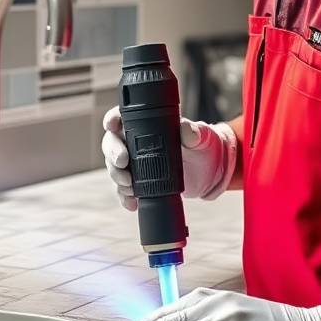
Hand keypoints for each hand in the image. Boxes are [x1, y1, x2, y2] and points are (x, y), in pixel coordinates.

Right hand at [101, 106, 237, 210]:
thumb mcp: (201, 138)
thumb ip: (194, 133)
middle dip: (112, 153)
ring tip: (129, 184)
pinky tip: (132, 202)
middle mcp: (135, 142)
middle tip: (122, 162)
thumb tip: (187, 129)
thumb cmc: (202, 147)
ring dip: (117, 176)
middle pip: (112, 143)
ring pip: (114, 167)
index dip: (112, 119)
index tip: (112, 126)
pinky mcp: (138, 182)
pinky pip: (124, 189)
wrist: (208, 173)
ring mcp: (135, 163)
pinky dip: (124, 196)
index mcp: (147, 124)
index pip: (122, 117)